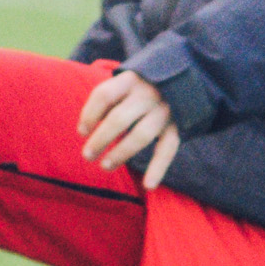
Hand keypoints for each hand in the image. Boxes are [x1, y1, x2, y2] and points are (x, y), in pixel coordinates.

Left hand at [79, 68, 180, 190]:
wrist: (182, 80)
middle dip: (100, 139)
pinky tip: (149, 185)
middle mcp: (147, 94)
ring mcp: (164, 110)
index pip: (104, 95)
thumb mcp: (123, 84)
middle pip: (119, 118)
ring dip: (121, 153)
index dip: (89, 115)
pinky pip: (167, 149)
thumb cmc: (140, 88)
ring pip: (141, 135)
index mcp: (129, 80)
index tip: (82, 132)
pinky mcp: (178, 126)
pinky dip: (158, 168)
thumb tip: (86, 129)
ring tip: (105, 166)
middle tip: (87, 156)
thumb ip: (106, 102)